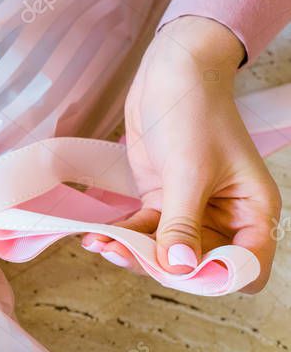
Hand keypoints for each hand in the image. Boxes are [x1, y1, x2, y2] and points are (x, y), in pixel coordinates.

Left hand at [82, 16, 281, 292]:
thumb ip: (182, 222)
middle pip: (198, 264)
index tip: (179, 275)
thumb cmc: (195, 114)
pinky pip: (145, 231)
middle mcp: (226, 216)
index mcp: (253, 211)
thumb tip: (179, 267)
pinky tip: (97, 237)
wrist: (171, 73)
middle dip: (161, 266)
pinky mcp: (163, 201)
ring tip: (101, 246)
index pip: (247, 265)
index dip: (217, 278)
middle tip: (122, 255)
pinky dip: (124, 235)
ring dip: (133, 253)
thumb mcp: (189, 171)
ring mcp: (192, 210)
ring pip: (166, 251)